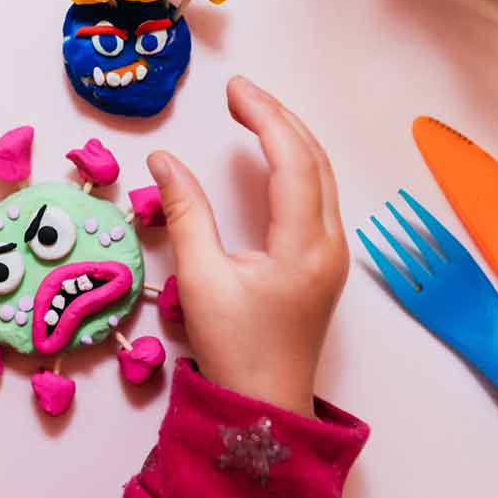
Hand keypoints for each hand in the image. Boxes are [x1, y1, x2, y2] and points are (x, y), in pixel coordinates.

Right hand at [147, 76, 347, 417]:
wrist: (266, 406)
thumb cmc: (234, 348)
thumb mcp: (201, 280)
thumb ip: (185, 213)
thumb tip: (164, 160)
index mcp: (304, 246)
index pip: (292, 161)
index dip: (265, 117)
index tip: (234, 90)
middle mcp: (329, 244)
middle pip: (315, 160)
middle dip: (279, 118)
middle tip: (239, 93)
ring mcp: (332, 254)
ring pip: (321, 176)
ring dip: (291, 138)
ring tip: (253, 113)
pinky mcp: (324, 263)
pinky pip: (318, 197)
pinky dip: (296, 164)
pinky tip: (272, 156)